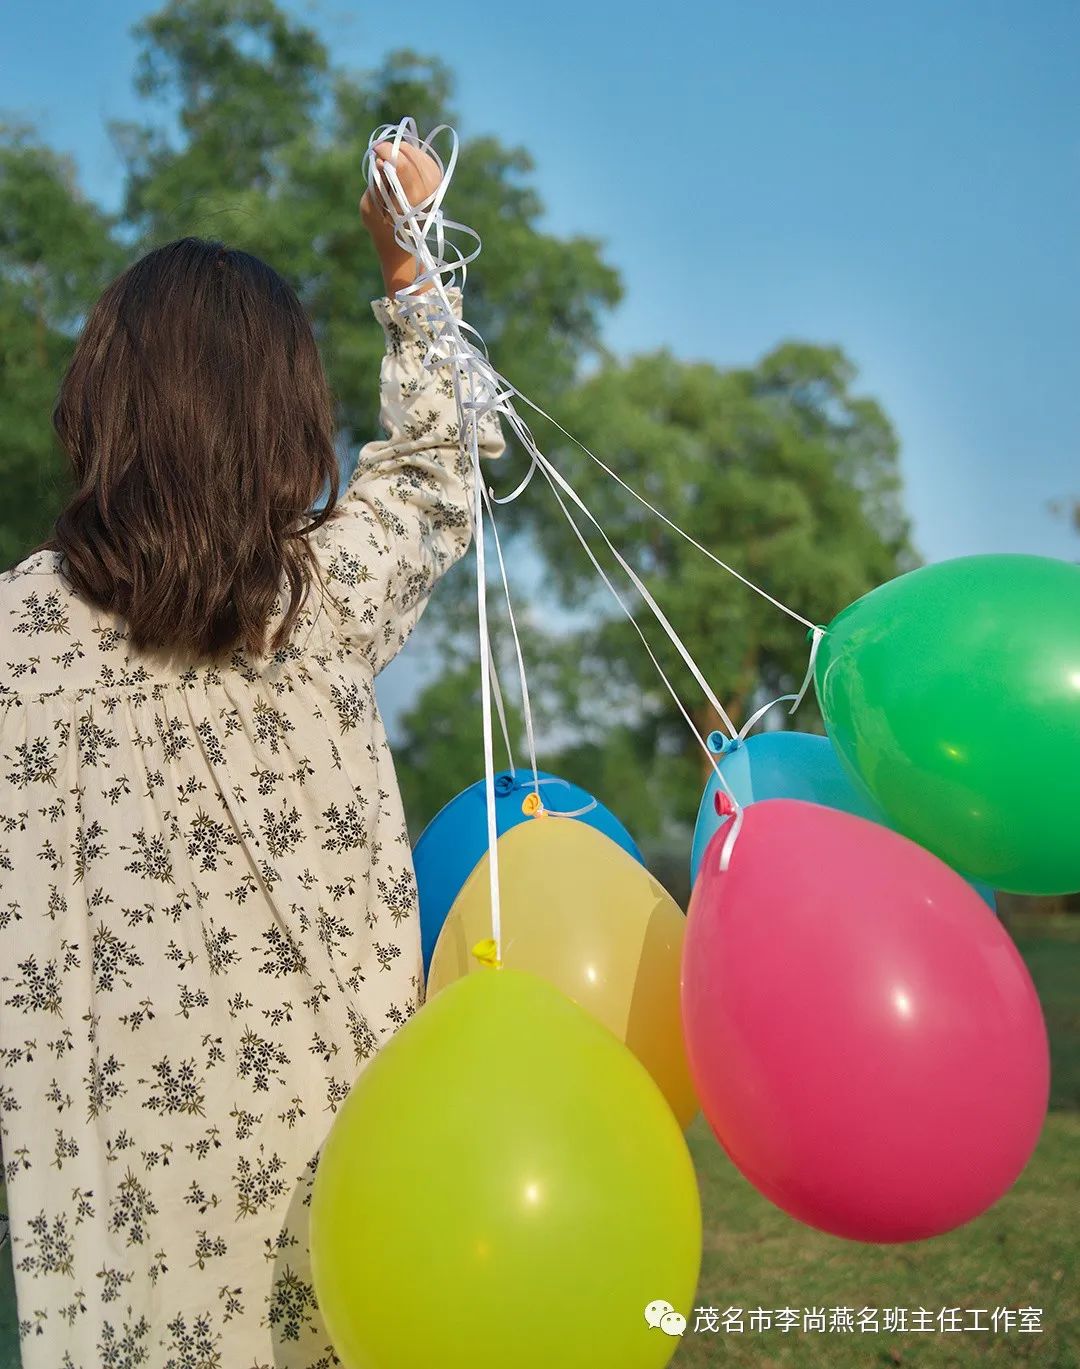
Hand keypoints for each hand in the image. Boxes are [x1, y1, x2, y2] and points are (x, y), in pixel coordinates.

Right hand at [361, 140, 441, 294]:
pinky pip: (421, 156)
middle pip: (410, 156)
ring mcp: (434, 184)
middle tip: (380, 155)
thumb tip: (382, 161)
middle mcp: (426, 191)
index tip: (375, 149)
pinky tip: (400, 162)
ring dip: (401, 152)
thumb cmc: (381, 225)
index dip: (387, 151)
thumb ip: (376, 182)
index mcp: (410, 200)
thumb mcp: (370, 206)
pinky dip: (409, 155)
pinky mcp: (436, 178)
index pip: (403, 165)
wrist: (404, 240)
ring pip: (416, 153)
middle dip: (393, 151)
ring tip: (389, 161)